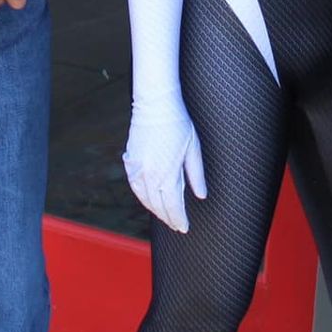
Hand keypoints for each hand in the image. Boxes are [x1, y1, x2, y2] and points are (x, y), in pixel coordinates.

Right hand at [123, 99, 206, 233]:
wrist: (155, 105)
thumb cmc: (177, 124)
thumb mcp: (193, 149)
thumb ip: (196, 175)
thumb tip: (201, 195)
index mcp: (167, 174)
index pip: (173, 206)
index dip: (178, 219)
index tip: (184, 227)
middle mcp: (150, 175)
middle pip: (158, 206)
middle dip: (168, 217)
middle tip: (176, 224)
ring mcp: (137, 169)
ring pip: (145, 198)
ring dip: (155, 209)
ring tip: (164, 214)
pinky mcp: (130, 161)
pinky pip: (135, 186)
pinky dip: (142, 196)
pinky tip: (149, 198)